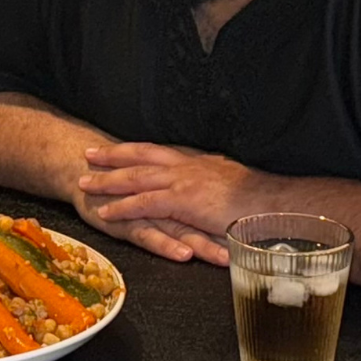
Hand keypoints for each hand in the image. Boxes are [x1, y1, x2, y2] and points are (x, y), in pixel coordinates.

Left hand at [79, 143, 287, 265]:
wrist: (276, 203)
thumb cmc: (263, 201)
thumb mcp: (233, 187)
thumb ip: (215, 188)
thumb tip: (210, 193)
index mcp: (200, 162)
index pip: (161, 151)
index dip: (137, 149)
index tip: (118, 148)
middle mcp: (188, 166)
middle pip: (142, 156)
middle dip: (113, 155)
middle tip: (89, 155)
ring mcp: (183, 182)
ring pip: (136, 177)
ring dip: (108, 181)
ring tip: (84, 184)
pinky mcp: (182, 201)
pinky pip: (143, 203)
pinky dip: (122, 207)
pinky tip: (105, 212)